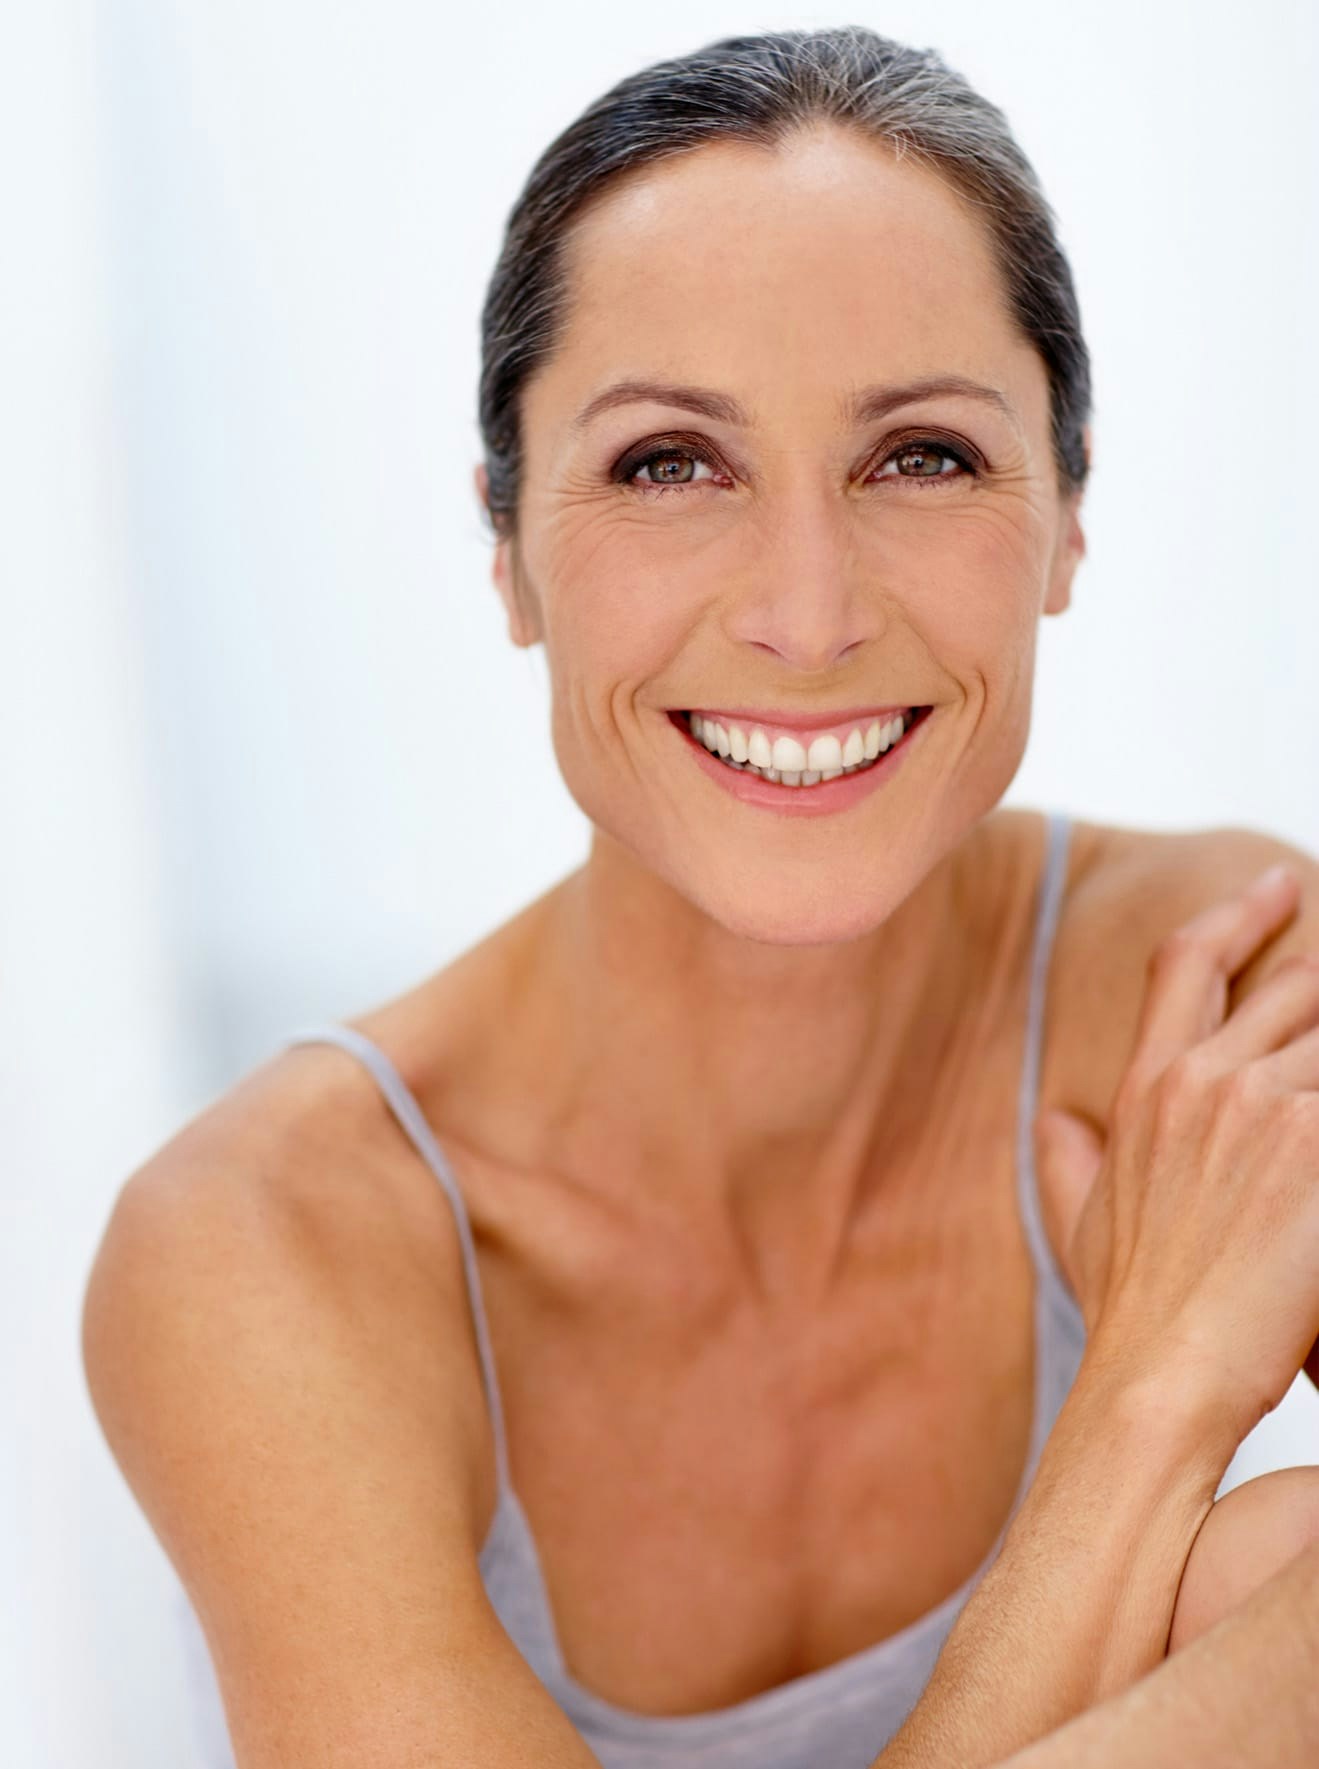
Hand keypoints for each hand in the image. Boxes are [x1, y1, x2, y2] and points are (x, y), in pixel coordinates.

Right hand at [1033, 862, 1318, 1447]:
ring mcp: (1268, 1110)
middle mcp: (1205, 1081)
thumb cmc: (1131, 1311)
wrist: (1163, 1378)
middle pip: (1297, 985)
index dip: (1239, 912)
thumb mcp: (1080, 1222)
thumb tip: (1057, 1119)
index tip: (1279, 885)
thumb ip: (1069, 1159)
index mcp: (1149, 1085)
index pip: (1187, 962)